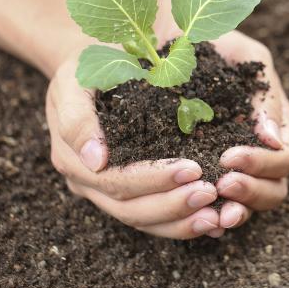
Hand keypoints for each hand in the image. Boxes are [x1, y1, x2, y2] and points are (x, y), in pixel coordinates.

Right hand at [45, 51, 224, 238]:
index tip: (192, 169)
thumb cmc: (86, 66)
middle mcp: (88, 183)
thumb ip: (77, 118)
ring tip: (216, 216)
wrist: (88, 64)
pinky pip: (154, 218)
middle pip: (131, 209)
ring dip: (181, 222)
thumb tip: (97, 161)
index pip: (115, 181)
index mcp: (72, 158)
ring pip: (144, 221)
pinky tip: (214, 222)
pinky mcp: (128, 192)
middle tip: (211, 193)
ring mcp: (106, 192)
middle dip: (172, 205)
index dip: (154, 180)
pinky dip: (183, 223)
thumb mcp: (74, 81)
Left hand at [212, 31, 288, 230]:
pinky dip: (211, 218)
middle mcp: (262, 153)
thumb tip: (274, 139)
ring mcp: (237, 169)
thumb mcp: (243, 54)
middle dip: (251, 191)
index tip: (230, 156)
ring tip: (212, 211)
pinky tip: (197, 218)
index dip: (262, 164)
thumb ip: (265, 92)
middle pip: (274, 190)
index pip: (284, 159)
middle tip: (221, 183)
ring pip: (249, 206)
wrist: (170, 41)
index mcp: (277, 126)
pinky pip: (217, 209)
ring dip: (235, 211)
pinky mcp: (208, 177)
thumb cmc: (213, 43)